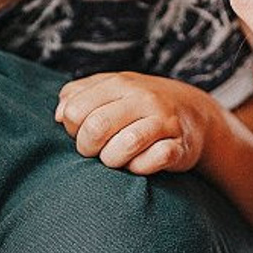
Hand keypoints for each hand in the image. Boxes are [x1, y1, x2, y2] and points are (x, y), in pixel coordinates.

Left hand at [55, 72, 218, 174]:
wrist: (192, 111)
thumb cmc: (139, 104)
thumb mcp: (110, 90)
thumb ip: (78, 95)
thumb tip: (59, 116)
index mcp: (120, 84)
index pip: (75, 110)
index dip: (72, 129)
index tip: (82, 133)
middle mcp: (143, 99)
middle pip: (96, 127)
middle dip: (87, 147)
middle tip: (94, 151)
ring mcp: (164, 122)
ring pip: (126, 144)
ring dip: (113, 160)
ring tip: (115, 159)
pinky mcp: (181, 146)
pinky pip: (155, 160)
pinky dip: (141, 168)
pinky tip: (139, 163)